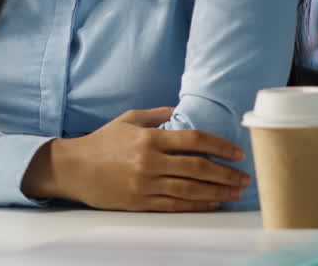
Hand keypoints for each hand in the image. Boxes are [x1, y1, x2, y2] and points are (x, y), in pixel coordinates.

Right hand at [22, 107, 248, 211]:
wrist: (74, 168)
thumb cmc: (101, 142)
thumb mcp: (128, 119)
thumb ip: (157, 114)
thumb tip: (183, 112)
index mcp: (149, 138)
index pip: (194, 140)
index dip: (219, 146)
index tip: (236, 152)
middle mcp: (150, 162)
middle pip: (198, 168)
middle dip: (226, 173)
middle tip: (243, 177)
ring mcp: (146, 184)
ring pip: (191, 190)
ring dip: (218, 191)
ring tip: (234, 191)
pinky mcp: (141, 202)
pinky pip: (176, 205)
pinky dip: (198, 204)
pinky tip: (212, 202)